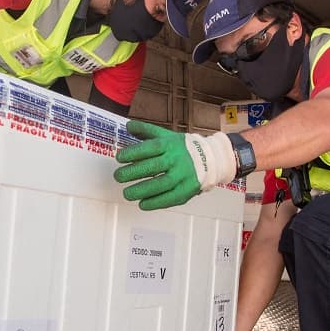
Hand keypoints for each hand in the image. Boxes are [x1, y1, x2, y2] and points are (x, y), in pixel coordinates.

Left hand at [114, 120, 236, 210]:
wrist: (211, 159)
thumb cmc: (183, 149)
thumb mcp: (166, 136)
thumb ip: (146, 131)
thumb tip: (128, 126)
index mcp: (170, 145)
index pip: (150, 148)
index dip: (133, 153)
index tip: (119, 158)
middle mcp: (176, 160)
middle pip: (153, 167)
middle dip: (133, 173)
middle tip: (118, 177)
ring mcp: (183, 176)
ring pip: (160, 185)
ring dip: (141, 191)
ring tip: (127, 193)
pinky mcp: (187, 190)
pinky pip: (170, 198)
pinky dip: (155, 202)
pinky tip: (142, 204)